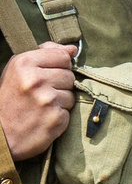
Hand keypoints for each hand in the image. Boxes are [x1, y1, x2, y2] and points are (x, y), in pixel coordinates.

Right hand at [1, 41, 75, 158]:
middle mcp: (35, 80)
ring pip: (71, 93)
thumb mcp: (17, 71)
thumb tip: (72, 49)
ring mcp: (47, 100)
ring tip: (40, 106)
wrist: (0, 134)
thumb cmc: (9, 100)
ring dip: (60, 100)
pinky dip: (60, 115)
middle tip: (40, 94)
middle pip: (69, 75)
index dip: (58, 66)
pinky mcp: (56, 118)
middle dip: (59, 84)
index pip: (62, 56)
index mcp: (24, 63)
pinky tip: (43, 118)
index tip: (45, 74)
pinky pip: (69, 111)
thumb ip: (44, 54)